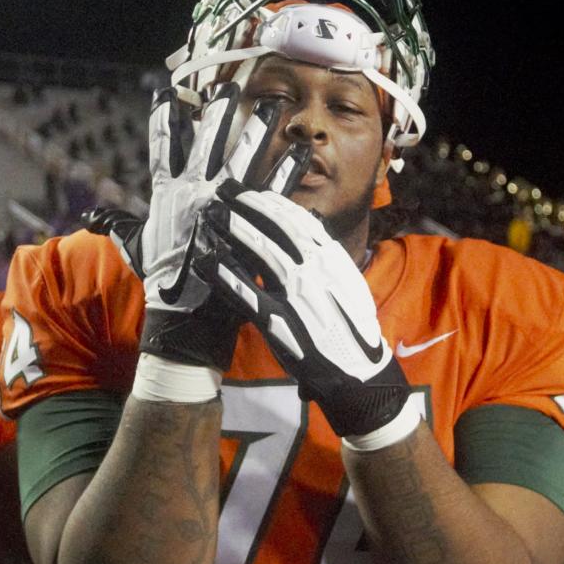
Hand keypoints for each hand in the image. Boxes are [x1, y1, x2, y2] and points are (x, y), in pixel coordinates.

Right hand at [107, 85, 281, 370]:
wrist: (188, 316)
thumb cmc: (163, 282)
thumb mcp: (137, 250)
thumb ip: (120, 227)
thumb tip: (95, 218)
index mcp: (167, 195)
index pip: (163, 148)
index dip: (164, 118)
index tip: (167, 91)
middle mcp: (195, 194)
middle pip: (208, 143)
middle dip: (217, 113)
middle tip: (228, 88)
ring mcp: (224, 207)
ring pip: (244, 157)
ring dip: (258, 129)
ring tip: (274, 105)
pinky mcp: (250, 223)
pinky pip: (273, 190)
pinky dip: (287, 170)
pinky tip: (299, 151)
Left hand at [196, 181, 418, 447]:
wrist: (359, 372)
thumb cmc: (350, 326)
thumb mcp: (346, 282)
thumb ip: (325, 254)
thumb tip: (311, 222)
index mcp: (332, 259)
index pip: (297, 220)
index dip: (269, 202)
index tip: (249, 190)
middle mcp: (315, 271)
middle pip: (274, 229)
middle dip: (244, 207)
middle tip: (220, 192)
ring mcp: (296, 295)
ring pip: (259, 253)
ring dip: (231, 230)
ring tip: (210, 216)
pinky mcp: (278, 322)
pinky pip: (244, 294)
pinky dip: (222, 275)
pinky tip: (204, 261)